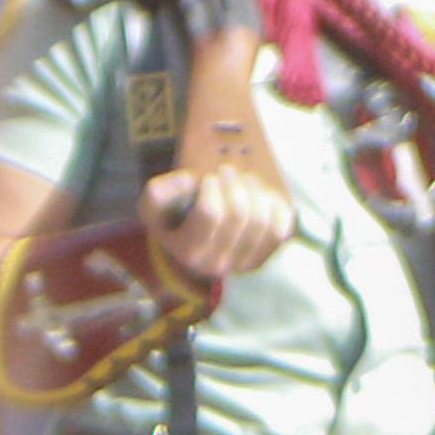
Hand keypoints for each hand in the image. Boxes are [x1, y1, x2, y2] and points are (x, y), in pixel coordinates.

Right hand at [141, 166, 291, 285]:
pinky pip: (281, 229)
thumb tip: (188, 180)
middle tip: (228, 171)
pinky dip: (275, 206)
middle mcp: (217, 263)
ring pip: (261, 220)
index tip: (209, 178)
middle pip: (237, 214)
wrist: (194, 245)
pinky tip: (262, 194)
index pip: (209, 214)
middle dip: (234, 185)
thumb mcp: (153, 207)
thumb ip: (159, 192)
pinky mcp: (264, 257)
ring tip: (244, 179)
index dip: (212, 189)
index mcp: (188, 250)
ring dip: (255, 192)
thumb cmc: (173, 221)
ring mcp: (243, 263)